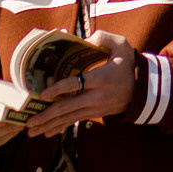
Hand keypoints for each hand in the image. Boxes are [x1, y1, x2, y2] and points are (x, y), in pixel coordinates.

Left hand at [20, 32, 137, 138]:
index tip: (42, 95)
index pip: (75, 85)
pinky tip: (47, 133)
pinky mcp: (94, 114)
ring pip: (68, 118)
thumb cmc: (128, 64)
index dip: (57, 89)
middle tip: (29, 121)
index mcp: (100, 78)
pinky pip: (74, 121)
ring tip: (31, 131)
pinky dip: (59, 127)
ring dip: (48, 125)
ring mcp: (94, 108)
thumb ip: (103, 38)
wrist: (144, 89)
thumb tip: (85, 40)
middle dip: (46, 115)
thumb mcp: (121, 45)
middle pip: (67, 107)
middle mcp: (96, 97)